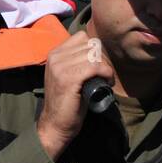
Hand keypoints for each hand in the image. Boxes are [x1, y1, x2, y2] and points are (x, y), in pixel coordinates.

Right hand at [36, 30, 115, 161]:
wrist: (54, 124)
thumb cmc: (66, 102)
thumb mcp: (67, 76)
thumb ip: (75, 62)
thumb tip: (97, 51)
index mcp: (54, 54)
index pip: (82, 37)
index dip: (95, 50)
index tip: (99, 65)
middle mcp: (55, 57)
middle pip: (90, 44)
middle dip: (102, 58)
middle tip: (104, 74)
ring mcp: (60, 67)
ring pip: (93, 55)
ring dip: (105, 67)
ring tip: (105, 79)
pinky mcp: (68, 79)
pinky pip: (94, 67)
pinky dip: (105, 73)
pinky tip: (107, 82)